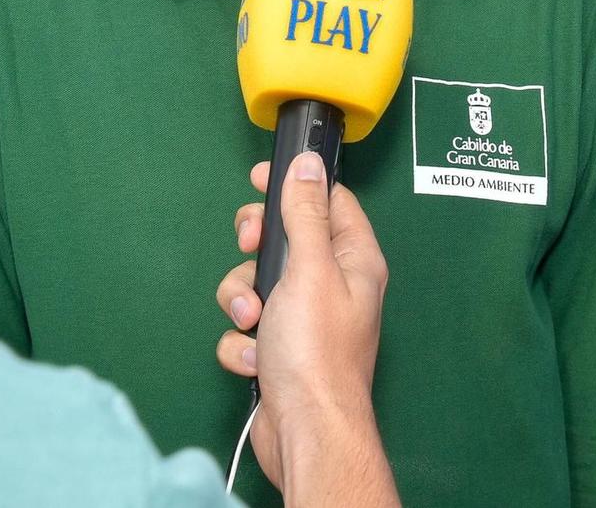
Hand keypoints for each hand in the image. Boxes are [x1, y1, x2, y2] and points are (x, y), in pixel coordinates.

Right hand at [214, 154, 397, 505]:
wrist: (306, 431)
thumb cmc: (318, 353)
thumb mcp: (309, 269)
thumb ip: (305, 214)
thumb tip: (307, 164)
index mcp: (353, 260)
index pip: (328, 202)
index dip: (294, 185)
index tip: (259, 178)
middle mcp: (331, 286)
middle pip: (284, 241)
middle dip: (256, 249)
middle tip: (251, 249)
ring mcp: (304, 320)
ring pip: (256, 285)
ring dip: (242, 300)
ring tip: (253, 322)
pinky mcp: (279, 350)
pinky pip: (247, 328)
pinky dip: (243, 342)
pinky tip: (257, 358)